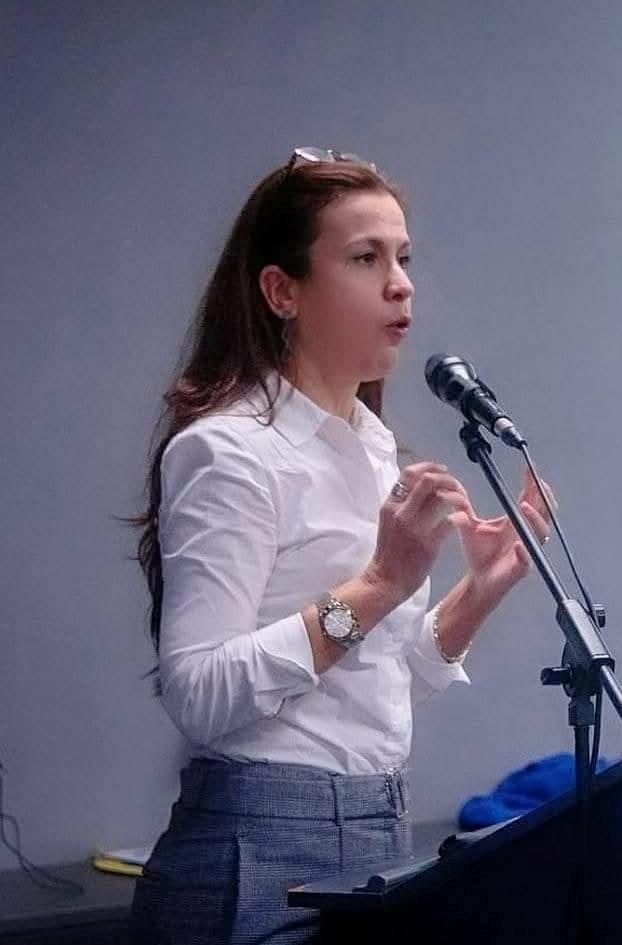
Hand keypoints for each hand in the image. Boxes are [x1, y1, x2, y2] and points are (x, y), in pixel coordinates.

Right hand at [365, 462, 471, 603]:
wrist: (385, 581)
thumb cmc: (389, 553)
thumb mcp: (389, 522)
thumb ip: (403, 505)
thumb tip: (421, 489)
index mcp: (390, 505)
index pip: (409, 473)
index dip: (429, 467)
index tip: (442, 470)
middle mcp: (401, 512)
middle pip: (428, 480)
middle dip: (448, 479)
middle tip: (456, 486)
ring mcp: (414, 527)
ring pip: (441, 497)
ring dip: (458, 497)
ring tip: (463, 503)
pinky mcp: (428, 543)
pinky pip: (450, 521)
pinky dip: (461, 517)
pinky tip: (464, 520)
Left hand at [450, 469, 556, 600]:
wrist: (477, 580)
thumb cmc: (479, 554)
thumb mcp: (470, 526)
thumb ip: (465, 509)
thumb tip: (454, 490)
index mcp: (516, 522)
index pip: (530, 499)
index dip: (532, 484)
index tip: (530, 468)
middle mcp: (525, 533)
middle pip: (543, 512)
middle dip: (542, 496)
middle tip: (537, 483)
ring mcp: (526, 550)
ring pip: (540, 533)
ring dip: (535, 519)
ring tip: (524, 506)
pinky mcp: (521, 568)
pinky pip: (527, 560)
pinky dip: (524, 552)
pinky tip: (519, 545)